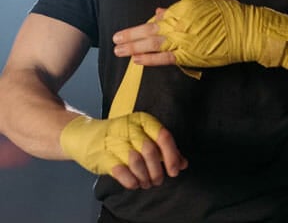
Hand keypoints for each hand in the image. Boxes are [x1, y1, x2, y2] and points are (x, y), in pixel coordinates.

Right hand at [60, 112, 187, 189]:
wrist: (87, 135)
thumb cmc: (121, 137)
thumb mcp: (144, 137)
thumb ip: (164, 149)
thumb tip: (183, 163)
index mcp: (143, 120)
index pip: (163, 136)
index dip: (172, 156)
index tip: (175, 171)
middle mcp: (130, 127)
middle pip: (151, 151)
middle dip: (157, 171)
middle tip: (158, 180)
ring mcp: (115, 140)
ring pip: (137, 161)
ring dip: (145, 178)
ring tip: (146, 183)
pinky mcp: (103, 155)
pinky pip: (122, 171)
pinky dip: (131, 181)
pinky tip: (134, 183)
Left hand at [113, 0, 287, 68]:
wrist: (245, 30)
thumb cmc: (227, 14)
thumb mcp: (202, 5)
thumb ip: (178, 9)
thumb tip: (158, 12)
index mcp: (180, 9)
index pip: (156, 20)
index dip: (141, 28)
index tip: (130, 32)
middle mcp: (177, 24)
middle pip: (148, 31)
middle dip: (129, 36)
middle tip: (114, 40)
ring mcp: (182, 40)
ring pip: (151, 44)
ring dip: (133, 47)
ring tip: (118, 50)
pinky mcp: (188, 55)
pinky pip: (164, 58)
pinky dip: (149, 59)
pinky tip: (136, 60)